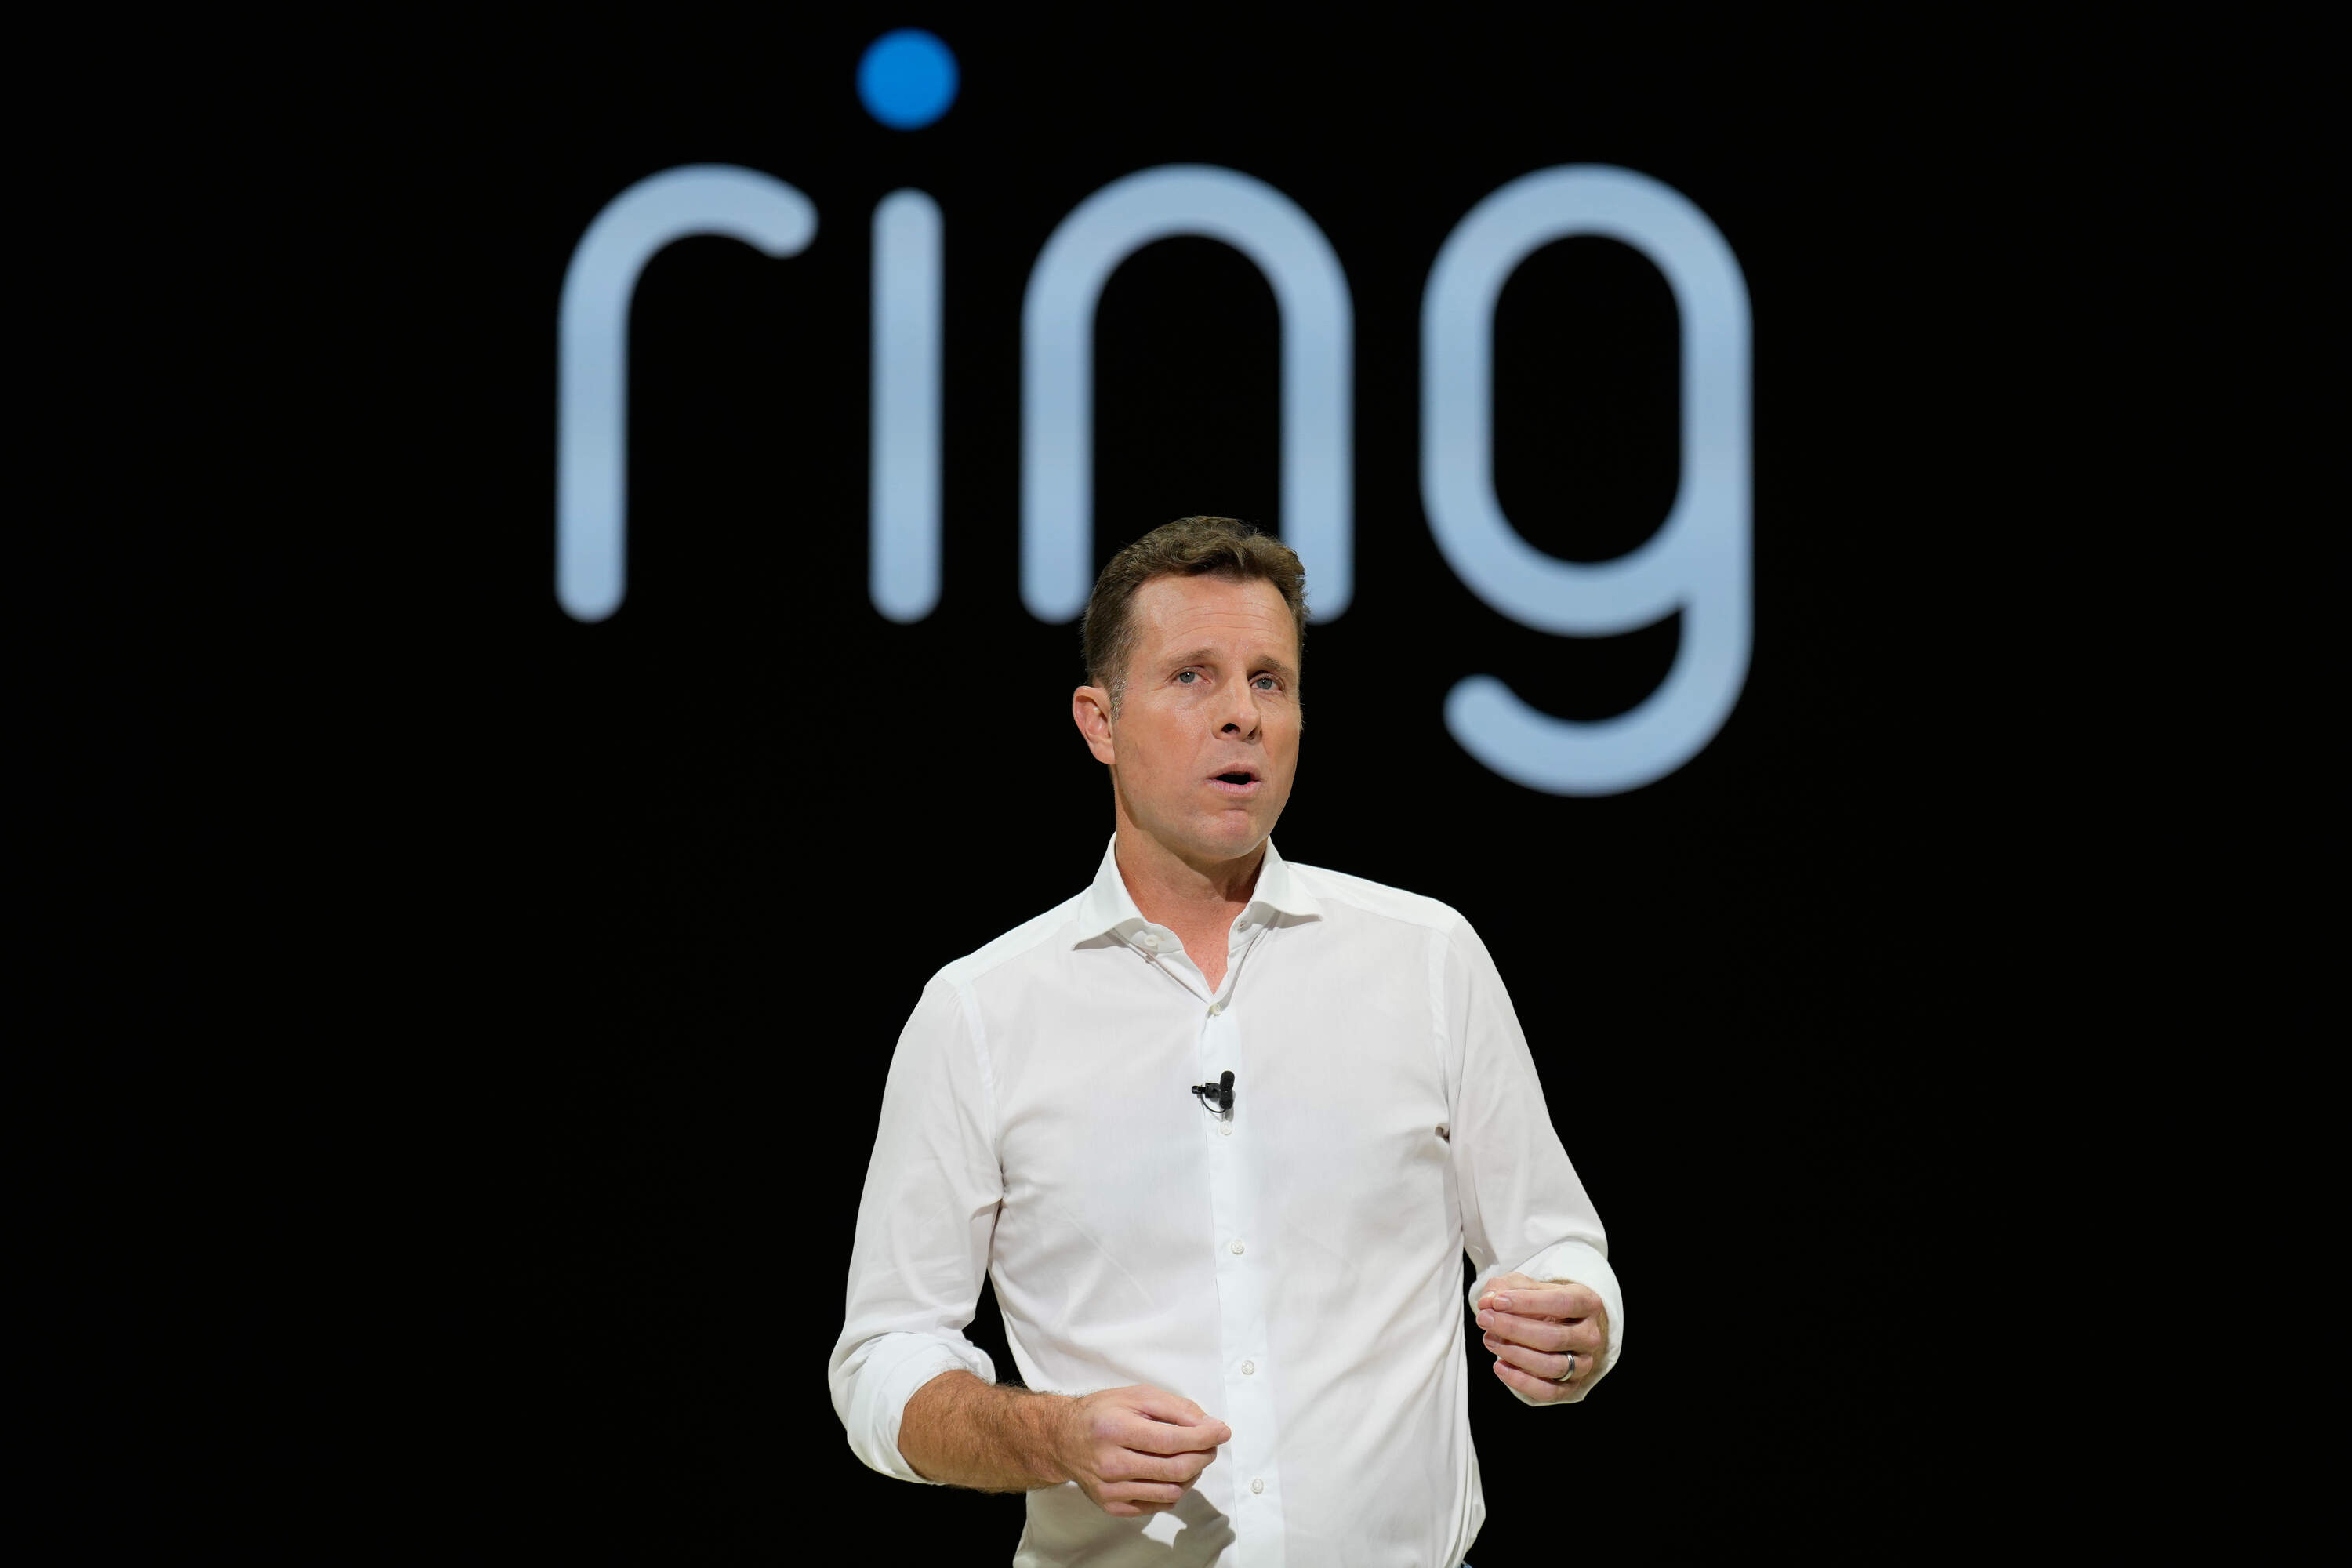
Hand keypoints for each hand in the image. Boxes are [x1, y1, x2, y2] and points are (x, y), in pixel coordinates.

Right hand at [1052, 1384, 1230, 1517]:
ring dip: (1192, 1474)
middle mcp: (1110, 1463)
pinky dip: (1174, 1490)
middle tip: (1210, 1444)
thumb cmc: (1103, 1413)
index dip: (1204, 1437)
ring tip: (1191, 1457)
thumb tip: (1209, 1424)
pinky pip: (1157, 1505)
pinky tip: (1171, 1473)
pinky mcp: (1112, 1506)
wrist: (1063, 1439)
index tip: (1222, 1431)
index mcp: (1115, 1430)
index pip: (1171, 1441)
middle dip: (1203, 1456)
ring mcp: (1110, 1489)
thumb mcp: (1137, 1396)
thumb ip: (1174, 1408)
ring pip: (1170, 1492)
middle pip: (1175, 1470)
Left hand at [1476, 1271, 1607, 1403]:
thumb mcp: (1523, 1286)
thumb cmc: (1540, 1303)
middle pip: (1553, 1337)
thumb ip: (1503, 1289)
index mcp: (1587, 1303)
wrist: (1558, 1325)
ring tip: (1489, 1340)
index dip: (1528, 1303)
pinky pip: (1548, 1391)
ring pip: (1552, 1366)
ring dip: (1515, 1354)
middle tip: (1485, 1319)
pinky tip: (1499, 1366)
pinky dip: (1521, 1382)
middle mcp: (1590, 1335)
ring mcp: (1584, 1363)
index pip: (1562, 1303)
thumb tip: (1487, 1302)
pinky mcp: (1571, 1386)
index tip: (1497, 1302)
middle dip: (1514, 1329)